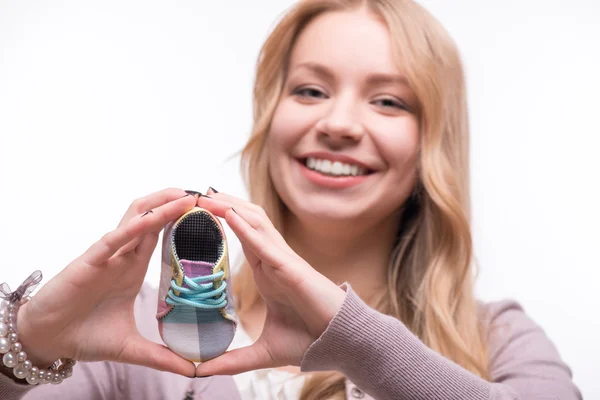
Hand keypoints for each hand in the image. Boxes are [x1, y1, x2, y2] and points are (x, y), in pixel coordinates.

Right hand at [16, 188, 197, 376]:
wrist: (47, 341)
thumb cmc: (84, 335)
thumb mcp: (132, 347)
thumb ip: (162, 356)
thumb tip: (193, 370)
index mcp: (134, 268)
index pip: (163, 235)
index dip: (184, 222)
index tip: (212, 214)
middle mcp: (124, 255)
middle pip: (154, 217)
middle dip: (178, 204)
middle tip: (207, 196)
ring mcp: (108, 255)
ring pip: (136, 218)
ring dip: (161, 205)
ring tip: (187, 195)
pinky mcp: (90, 260)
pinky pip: (114, 238)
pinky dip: (133, 227)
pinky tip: (152, 218)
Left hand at [194, 191, 345, 375]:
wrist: (340, 345)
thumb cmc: (309, 340)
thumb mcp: (262, 352)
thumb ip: (232, 360)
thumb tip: (201, 372)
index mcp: (267, 271)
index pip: (241, 236)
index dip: (220, 220)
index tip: (195, 211)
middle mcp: (273, 259)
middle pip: (246, 220)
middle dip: (220, 204)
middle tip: (193, 194)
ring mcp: (283, 260)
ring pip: (255, 223)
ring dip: (229, 207)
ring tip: (204, 196)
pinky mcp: (292, 268)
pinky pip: (265, 243)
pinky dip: (246, 228)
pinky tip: (227, 215)